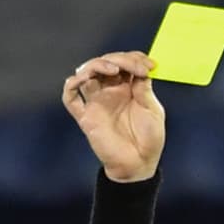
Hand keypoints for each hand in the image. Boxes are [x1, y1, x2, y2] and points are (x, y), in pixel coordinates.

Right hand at [62, 51, 165, 181]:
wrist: (138, 166)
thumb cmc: (149, 141)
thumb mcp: (153, 110)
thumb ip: (144, 89)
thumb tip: (139, 70)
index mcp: (128, 88)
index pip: (125, 62)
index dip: (135, 57)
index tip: (149, 65)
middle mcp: (110, 92)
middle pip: (106, 62)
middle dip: (121, 59)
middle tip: (137, 67)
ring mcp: (97, 102)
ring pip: (87, 72)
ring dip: (98, 64)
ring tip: (114, 69)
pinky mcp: (86, 117)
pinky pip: (70, 97)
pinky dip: (71, 84)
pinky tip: (83, 78)